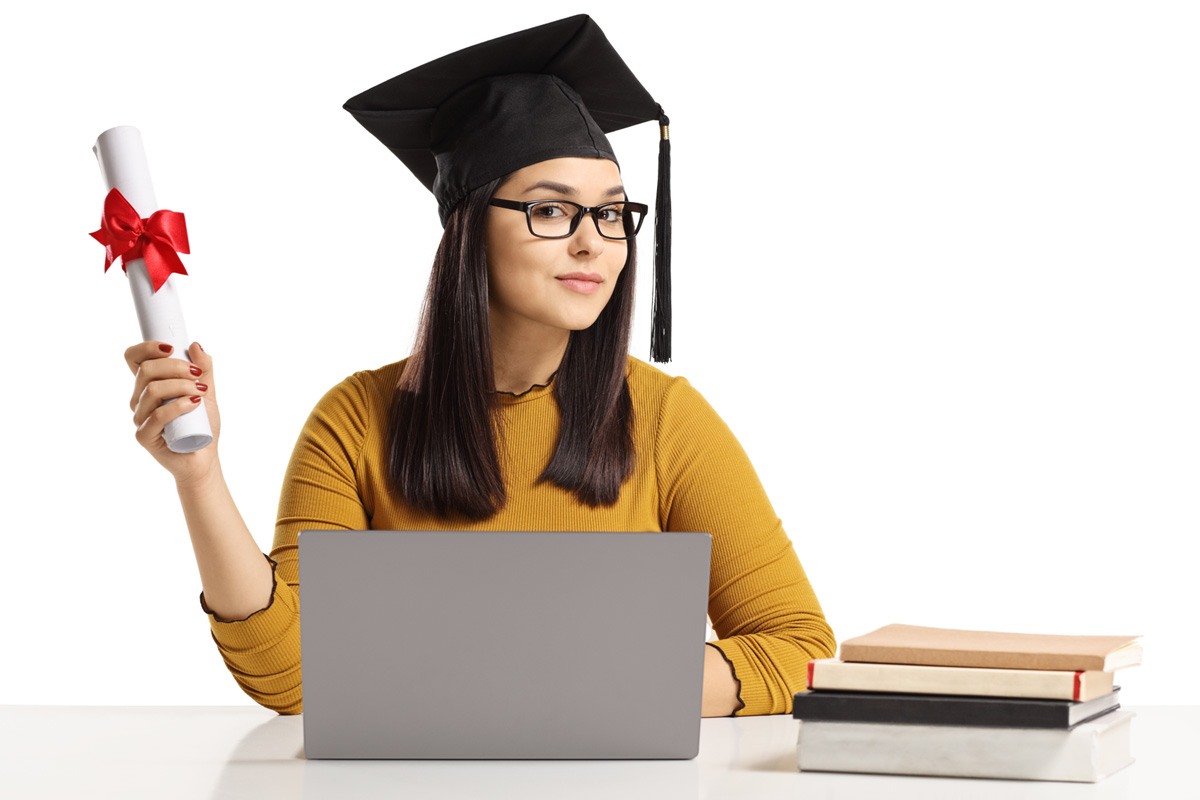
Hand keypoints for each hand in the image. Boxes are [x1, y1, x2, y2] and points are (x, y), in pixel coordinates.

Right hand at [125, 341, 220, 485]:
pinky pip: (157, 416)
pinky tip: (194, 403)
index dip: (146, 348)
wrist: (204, 457)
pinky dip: (178, 406)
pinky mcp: (144, 436)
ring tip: (201, 392)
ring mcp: (140, 418)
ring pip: (152, 390)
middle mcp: (140, 400)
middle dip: (175, 366)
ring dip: (180, 386)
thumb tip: (195, 345)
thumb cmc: (202, 425)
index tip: (171, 348)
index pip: (134, 359)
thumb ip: (204, 369)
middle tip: (197, 374)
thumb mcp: (207, 391)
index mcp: (149, 385)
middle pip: (146, 371)